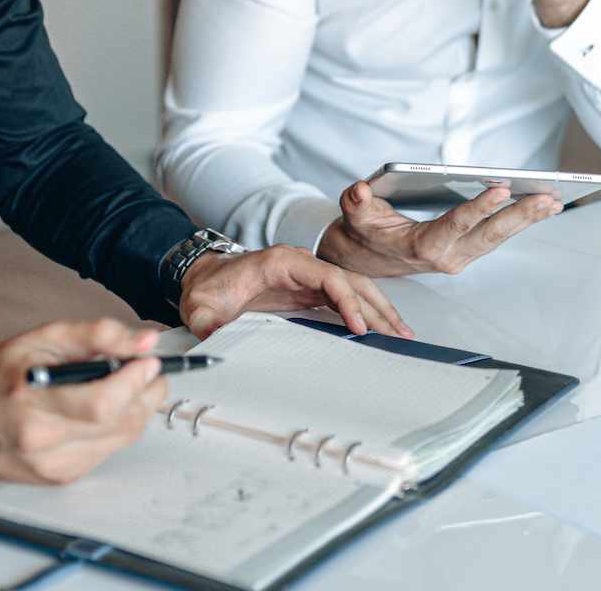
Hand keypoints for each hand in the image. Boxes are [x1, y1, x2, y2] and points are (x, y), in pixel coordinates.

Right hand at [0, 319, 167, 483]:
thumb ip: (98, 335)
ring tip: (128, 385)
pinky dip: (118, 426)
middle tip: (148, 370)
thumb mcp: (44, 338)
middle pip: (119, 423)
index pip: (102, 403)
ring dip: (137, 409)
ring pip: (122, 439)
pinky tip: (104, 410)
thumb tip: (147, 341)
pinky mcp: (63, 478)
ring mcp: (53, 467)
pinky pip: (109, 450)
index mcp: (31, 403)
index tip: (149, 361)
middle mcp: (42, 443)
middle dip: (146, 393)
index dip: (136, 381)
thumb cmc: (2, 374)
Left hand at [177, 245, 412, 339]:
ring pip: (353, 287)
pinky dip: (364, 311)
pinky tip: (378, 327)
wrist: (203, 277)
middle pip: (349, 280)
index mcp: (281, 262)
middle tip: (398, 333)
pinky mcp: (308, 290)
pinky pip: (343, 297)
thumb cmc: (207, 288)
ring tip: (401, 332)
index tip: (360, 327)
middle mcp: (301, 264)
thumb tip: (214, 338)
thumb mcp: (199, 306)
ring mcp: (307, 276)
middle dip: (376, 307)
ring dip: (378, 308)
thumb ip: (206, 322)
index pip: (327, 276)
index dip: (347, 300)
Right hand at [316, 180, 560, 277]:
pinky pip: (499, 236)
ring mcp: (462, 256)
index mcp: (423, 246)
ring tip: (553, 200)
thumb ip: (356, 203)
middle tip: (547, 197)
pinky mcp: (469, 252)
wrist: (368, 259)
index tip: (503, 189)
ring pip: (500, 237)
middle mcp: (448, 256)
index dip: (480, 207)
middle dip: (521, 216)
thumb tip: (359, 190)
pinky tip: (541, 207)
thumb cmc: (366, 234)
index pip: (457, 224)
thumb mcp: (355, 216)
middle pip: (490, 234)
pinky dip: (521, 221)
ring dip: (528, 219)